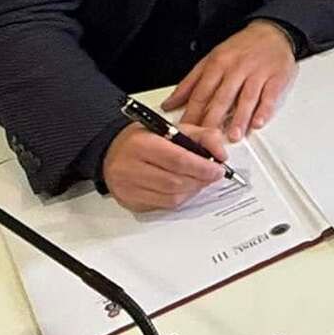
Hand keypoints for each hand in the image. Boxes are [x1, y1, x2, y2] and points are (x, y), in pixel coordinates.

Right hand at [102, 120, 230, 212]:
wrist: (111, 151)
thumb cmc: (144, 138)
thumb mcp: (173, 128)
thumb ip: (202, 136)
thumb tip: (221, 155)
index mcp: (141, 144)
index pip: (178, 160)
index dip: (202, 167)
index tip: (218, 169)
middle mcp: (130, 168)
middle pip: (175, 182)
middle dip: (200, 180)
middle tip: (213, 175)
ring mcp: (128, 189)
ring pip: (171, 198)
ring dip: (192, 190)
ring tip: (200, 180)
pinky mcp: (130, 203)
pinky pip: (163, 206)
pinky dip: (180, 198)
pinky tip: (185, 188)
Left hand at [166, 20, 298, 139]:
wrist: (272, 32)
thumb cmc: (241, 49)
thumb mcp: (211, 59)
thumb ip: (190, 83)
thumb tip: (169, 104)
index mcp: (218, 64)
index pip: (201, 92)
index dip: (192, 114)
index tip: (187, 131)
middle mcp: (237, 68)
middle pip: (222, 97)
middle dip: (214, 120)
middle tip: (208, 139)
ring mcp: (258, 73)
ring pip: (247, 98)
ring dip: (240, 118)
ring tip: (234, 135)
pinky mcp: (277, 78)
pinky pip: (270, 96)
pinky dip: (264, 110)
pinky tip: (258, 122)